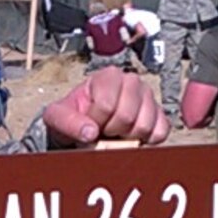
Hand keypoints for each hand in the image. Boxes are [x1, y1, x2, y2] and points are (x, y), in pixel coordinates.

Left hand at [44, 67, 169, 146]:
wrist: (83, 127)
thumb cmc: (73, 118)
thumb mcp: (57, 117)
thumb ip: (68, 122)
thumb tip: (90, 132)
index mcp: (108, 76)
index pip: (106, 104)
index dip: (95, 121)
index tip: (89, 122)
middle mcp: (131, 82)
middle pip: (127, 116)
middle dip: (111, 130)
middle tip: (102, 130)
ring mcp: (148, 97)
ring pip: (144, 126)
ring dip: (126, 138)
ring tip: (115, 132)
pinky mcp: (159, 115)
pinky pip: (160, 133)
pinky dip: (145, 141)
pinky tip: (130, 137)